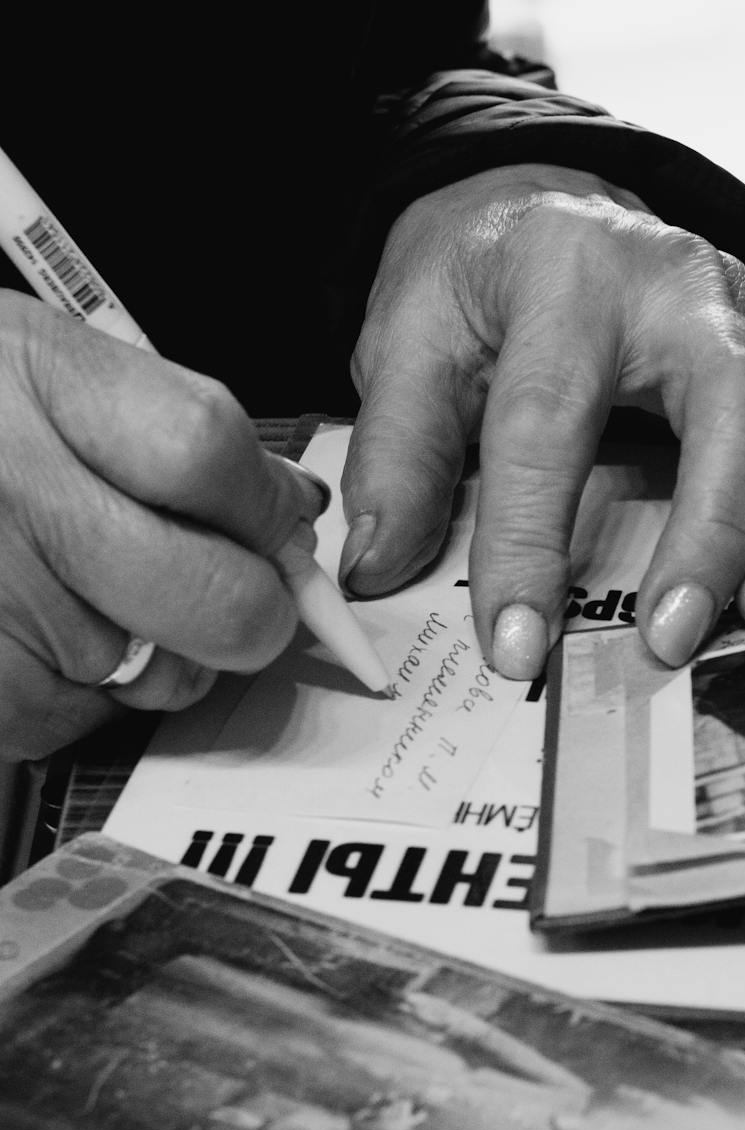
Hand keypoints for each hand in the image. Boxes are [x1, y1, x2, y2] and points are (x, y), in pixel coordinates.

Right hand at [0, 293, 322, 760]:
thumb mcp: (37, 363)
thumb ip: (174, 424)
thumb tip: (286, 508)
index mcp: (34, 381)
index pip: (216, 460)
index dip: (267, 510)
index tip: (271, 528)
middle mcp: (4, 488)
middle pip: (218, 601)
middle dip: (241, 612)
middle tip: (215, 595)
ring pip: (150, 677)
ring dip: (147, 658)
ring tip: (75, 596)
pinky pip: (57, 721)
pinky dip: (61, 696)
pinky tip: (20, 635)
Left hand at [341, 163, 744, 677]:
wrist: (550, 201)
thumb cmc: (488, 277)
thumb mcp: (412, 337)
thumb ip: (401, 449)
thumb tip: (386, 565)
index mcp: (572, 274)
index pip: (551, 420)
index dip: (531, 543)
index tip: (514, 644)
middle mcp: (690, 289)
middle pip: (737, 404)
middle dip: (715, 530)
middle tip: (677, 634)